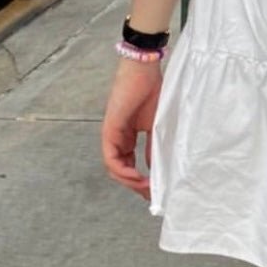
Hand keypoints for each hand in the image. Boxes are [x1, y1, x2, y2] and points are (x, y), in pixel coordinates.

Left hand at [101, 59, 162, 199]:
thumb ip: (154, 148)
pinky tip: (137, 177)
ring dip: (130, 182)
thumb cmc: (153, 92)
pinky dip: (123, 171)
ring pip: (114, 168)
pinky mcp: (109, 130)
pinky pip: (111, 158)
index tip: (154, 191)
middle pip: (120, 171)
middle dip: (135, 186)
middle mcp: (116, 139)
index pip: (128, 166)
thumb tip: (156, 169)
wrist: (144, 71)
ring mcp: (111, 135)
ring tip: (146, 189)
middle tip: (151, 196)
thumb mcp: (157, 127)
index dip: (140, 181)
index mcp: (126, 138)